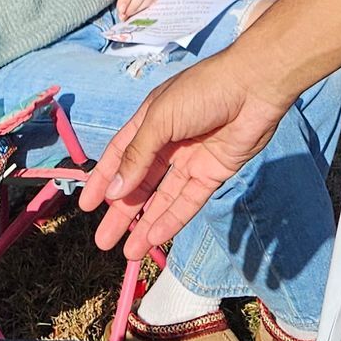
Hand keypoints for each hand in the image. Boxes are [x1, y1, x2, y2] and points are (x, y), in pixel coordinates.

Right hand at [79, 45, 292, 263]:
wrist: (253, 87)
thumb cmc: (201, 92)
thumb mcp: (160, 119)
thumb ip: (137, 156)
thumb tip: (113, 191)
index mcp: (150, 121)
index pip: (120, 154)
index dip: (104, 179)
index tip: (87, 205)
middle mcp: (168, 142)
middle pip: (139, 183)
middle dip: (121, 212)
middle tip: (104, 241)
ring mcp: (191, 159)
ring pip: (162, 198)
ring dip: (145, 224)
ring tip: (128, 253)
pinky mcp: (213, 173)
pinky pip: (188, 201)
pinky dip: (172, 219)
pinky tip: (155, 237)